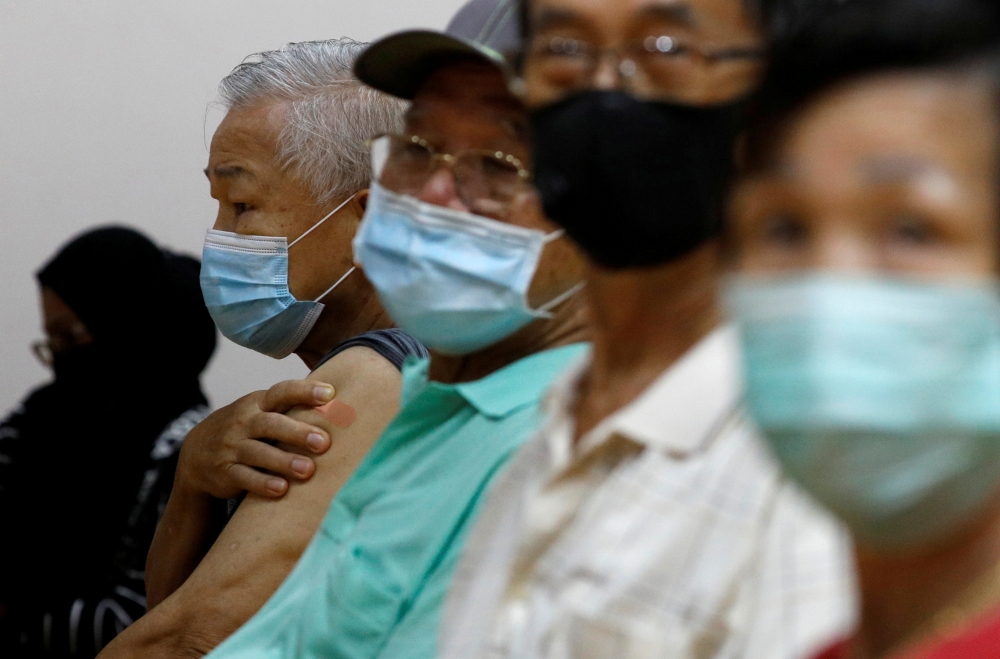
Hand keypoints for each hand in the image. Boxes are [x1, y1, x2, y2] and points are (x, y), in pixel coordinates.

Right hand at [175, 381, 335, 498]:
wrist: (196, 453)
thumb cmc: (246, 428)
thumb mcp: (261, 411)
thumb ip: (292, 407)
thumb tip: (341, 402)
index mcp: (257, 403)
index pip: (281, 392)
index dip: (305, 391)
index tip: (330, 395)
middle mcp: (243, 423)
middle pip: (270, 424)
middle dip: (297, 432)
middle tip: (324, 442)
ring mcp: (232, 447)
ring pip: (258, 453)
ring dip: (283, 461)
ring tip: (308, 470)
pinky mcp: (225, 472)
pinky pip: (244, 477)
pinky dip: (262, 483)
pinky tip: (282, 489)